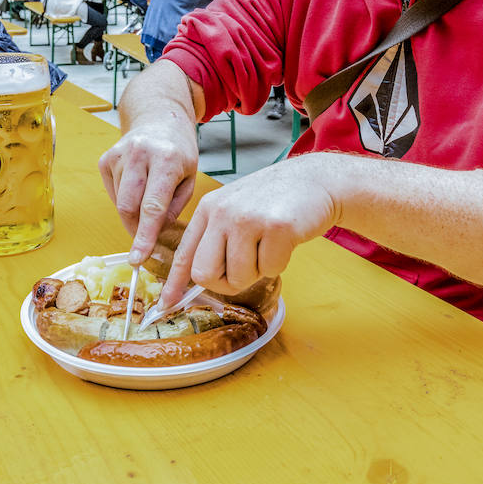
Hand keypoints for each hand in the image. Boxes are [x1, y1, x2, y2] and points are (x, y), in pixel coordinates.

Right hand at [99, 118, 199, 266]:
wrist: (159, 118)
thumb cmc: (179, 151)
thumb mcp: (190, 176)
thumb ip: (174, 207)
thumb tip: (154, 232)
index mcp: (167, 159)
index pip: (152, 207)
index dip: (145, 236)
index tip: (138, 258)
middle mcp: (140, 154)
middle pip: (129, 207)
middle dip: (136, 229)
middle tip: (146, 236)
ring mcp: (119, 154)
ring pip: (120, 202)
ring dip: (133, 211)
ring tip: (149, 195)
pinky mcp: (106, 158)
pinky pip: (112, 192)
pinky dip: (124, 198)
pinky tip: (137, 185)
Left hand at [157, 155, 340, 308]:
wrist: (315, 179)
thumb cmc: (274, 200)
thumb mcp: (235, 209)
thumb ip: (216, 238)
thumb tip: (197, 278)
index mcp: (208, 208)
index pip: (184, 253)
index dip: (174, 283)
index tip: (167, 304)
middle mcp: (222, 211)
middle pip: (204, 273)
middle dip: (225, 282)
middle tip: (245, 269)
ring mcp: (248, 218)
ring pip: (238, 277)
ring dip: (258, 271)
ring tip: (269, 244)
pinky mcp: (276, 227)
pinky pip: (270, 270)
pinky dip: (279, 263)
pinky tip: (285, 240)